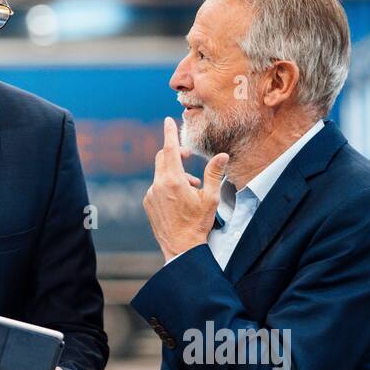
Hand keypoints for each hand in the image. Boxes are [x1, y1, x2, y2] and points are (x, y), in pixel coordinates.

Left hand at [143, 117, 228, 260]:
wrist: (181, 248)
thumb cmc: (198, 224)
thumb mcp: (211, 198)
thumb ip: (214, 174)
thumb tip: (222, 155)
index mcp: (174, 181)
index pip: (169, 149)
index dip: (169, 133)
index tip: (168, 120)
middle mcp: (158, 185)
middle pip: (162, 158)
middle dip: (174, 153)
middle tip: (186, 155)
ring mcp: (150, 194)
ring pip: (161, 174)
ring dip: (174, 173)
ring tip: (192, 187)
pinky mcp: (147, 203)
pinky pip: (156, 187)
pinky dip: (167, 186)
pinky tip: (179, 199)